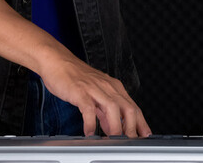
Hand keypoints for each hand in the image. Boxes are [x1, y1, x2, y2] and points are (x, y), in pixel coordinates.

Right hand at [37, 55, 151, 137]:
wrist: (57, 61)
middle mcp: (107, 86)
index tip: (145, 135)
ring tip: (114, 139)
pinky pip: (88, 109)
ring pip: (112, 108)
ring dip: (115, 126)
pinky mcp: (80, 91)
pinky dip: (90, 122)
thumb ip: (105, 111)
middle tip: (131, 141)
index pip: (133, 107)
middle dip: (132, 127)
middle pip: (127, 108)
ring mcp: (94, 88)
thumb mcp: (96, 94)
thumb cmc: (75, 77)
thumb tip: (113, 128)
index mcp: (114, 87)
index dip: (141, 123)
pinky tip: (89, 132)